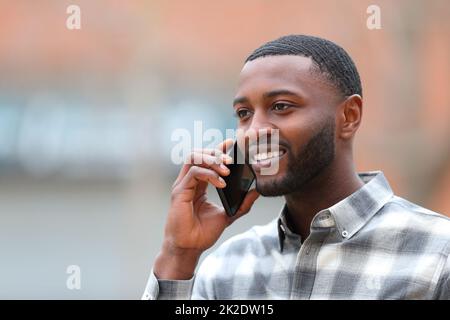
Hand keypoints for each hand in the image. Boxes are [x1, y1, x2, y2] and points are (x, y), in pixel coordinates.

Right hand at [154, 139, 259, 278]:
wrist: (190, 248)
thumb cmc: (203, 233)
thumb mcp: (228, 215)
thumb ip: (242, 204)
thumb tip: (257, 191)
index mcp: (198, 184)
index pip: (206, 159)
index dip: (218, 149)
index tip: (231, 143)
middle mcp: (188, 182)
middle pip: (198, 154)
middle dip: (216, 153)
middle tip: (231, 161)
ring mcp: (182, 185)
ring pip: (193, 158)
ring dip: (212, 160)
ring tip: (226, 170)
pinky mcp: (179, 192)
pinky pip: (193, 173)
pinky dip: (209, 174)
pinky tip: (221, 183)